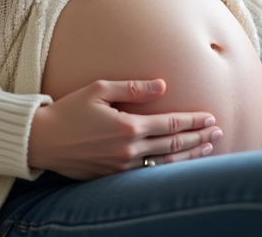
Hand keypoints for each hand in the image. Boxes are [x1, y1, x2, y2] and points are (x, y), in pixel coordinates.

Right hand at [27, 79, 221, 178]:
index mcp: (128, 127)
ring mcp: (122, 166)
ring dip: (189, 155)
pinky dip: (169, 167)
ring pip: (165, 162)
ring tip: (207, 147)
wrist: (43, 141)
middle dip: (198, 137)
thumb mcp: (99, 89)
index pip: (170, 123)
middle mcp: (129, 150)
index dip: (193, 120)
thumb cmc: (69, 110)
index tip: (210, 117)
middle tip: (218, 131)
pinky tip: (179, 162)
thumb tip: (163, 85)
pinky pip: (149, 172)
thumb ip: (133, 88)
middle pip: (173, 144)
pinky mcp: (114, 176)